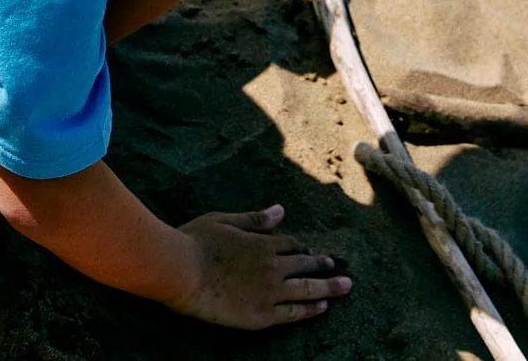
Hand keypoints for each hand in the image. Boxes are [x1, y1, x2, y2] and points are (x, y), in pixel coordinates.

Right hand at [169, 205, 351, 329]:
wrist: (181, 271)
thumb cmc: (196, 241)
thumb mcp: (224, 220)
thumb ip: (254, 219)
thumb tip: (280, 211)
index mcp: (262, 243)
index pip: (290, 243)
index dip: (301, 246)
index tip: (308, 249)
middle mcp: (272, 266)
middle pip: (305, 264)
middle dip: (324, 264)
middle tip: (339, 266)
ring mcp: (269, 292)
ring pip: (307, 289)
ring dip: (329, 287)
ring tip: (346, 286)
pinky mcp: (262, 316)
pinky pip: (294, 313)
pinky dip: (311, 309)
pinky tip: (322, 307)